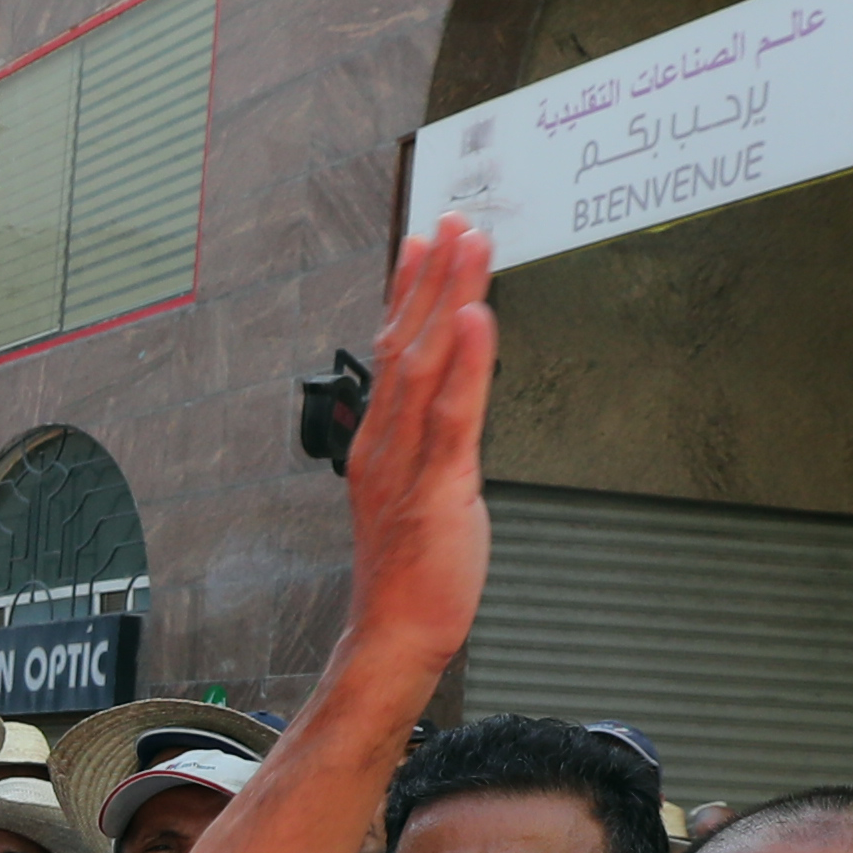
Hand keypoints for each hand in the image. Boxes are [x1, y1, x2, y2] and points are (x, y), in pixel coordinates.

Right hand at [337, 219, 497, 684]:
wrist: (396, 632)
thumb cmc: (411, 572)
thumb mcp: (416, 492)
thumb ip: (426, 445)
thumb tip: (446, 407)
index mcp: (379, 440)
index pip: (391, 350)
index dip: (407, 290)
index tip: (426, 240)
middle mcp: (384, 442)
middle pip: (404, 342)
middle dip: (430, 276)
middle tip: (454, 220)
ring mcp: (406, 463)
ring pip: (423, 365)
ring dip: (446, 298)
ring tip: (468, 247)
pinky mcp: (436, 487)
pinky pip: (449, 415)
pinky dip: (462, 363)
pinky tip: (473, 318)